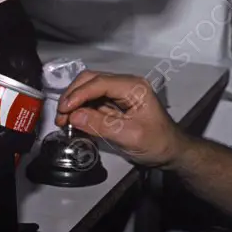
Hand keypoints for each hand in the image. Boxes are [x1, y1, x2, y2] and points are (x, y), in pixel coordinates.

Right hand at [55, 70, 186, 168]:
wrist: (171, 151)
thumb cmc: (157, 142)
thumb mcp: (130, 136)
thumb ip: (101, 125)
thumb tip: (74, 116)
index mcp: (133, 87)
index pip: (100, 83)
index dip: (79, 94)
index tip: (64, 110)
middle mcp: (125, 84)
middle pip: (91, 80)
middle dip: (73, 96)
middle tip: (61, 116)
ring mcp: (119, 93)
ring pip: (89, 89)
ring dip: (74, 102)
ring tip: (64, 120)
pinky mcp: (114, 103)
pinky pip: (93, 100)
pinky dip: (80, 109)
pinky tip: (73, 120)